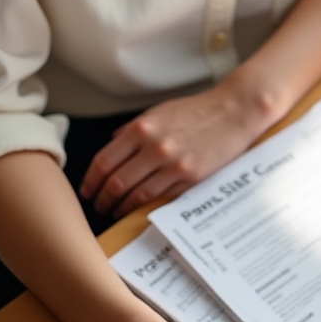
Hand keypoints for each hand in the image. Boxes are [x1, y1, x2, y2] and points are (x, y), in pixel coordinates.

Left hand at [79, 80, 273, 216]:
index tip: (87, 190)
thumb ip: (133, 129)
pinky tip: (138, 208)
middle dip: (102, 199)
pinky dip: (143, 206)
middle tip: (98, 206)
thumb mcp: (160, 111)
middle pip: (115, 182)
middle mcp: (154, 146)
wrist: (233, 111)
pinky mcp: (189, 176)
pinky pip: (159, 197)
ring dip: (120, 207)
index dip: (90, 181)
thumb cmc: (197, 110)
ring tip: (115, 210)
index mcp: (142, 127)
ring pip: (134, 194)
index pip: (104, 161)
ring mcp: (172, 163)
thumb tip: (111, 143)